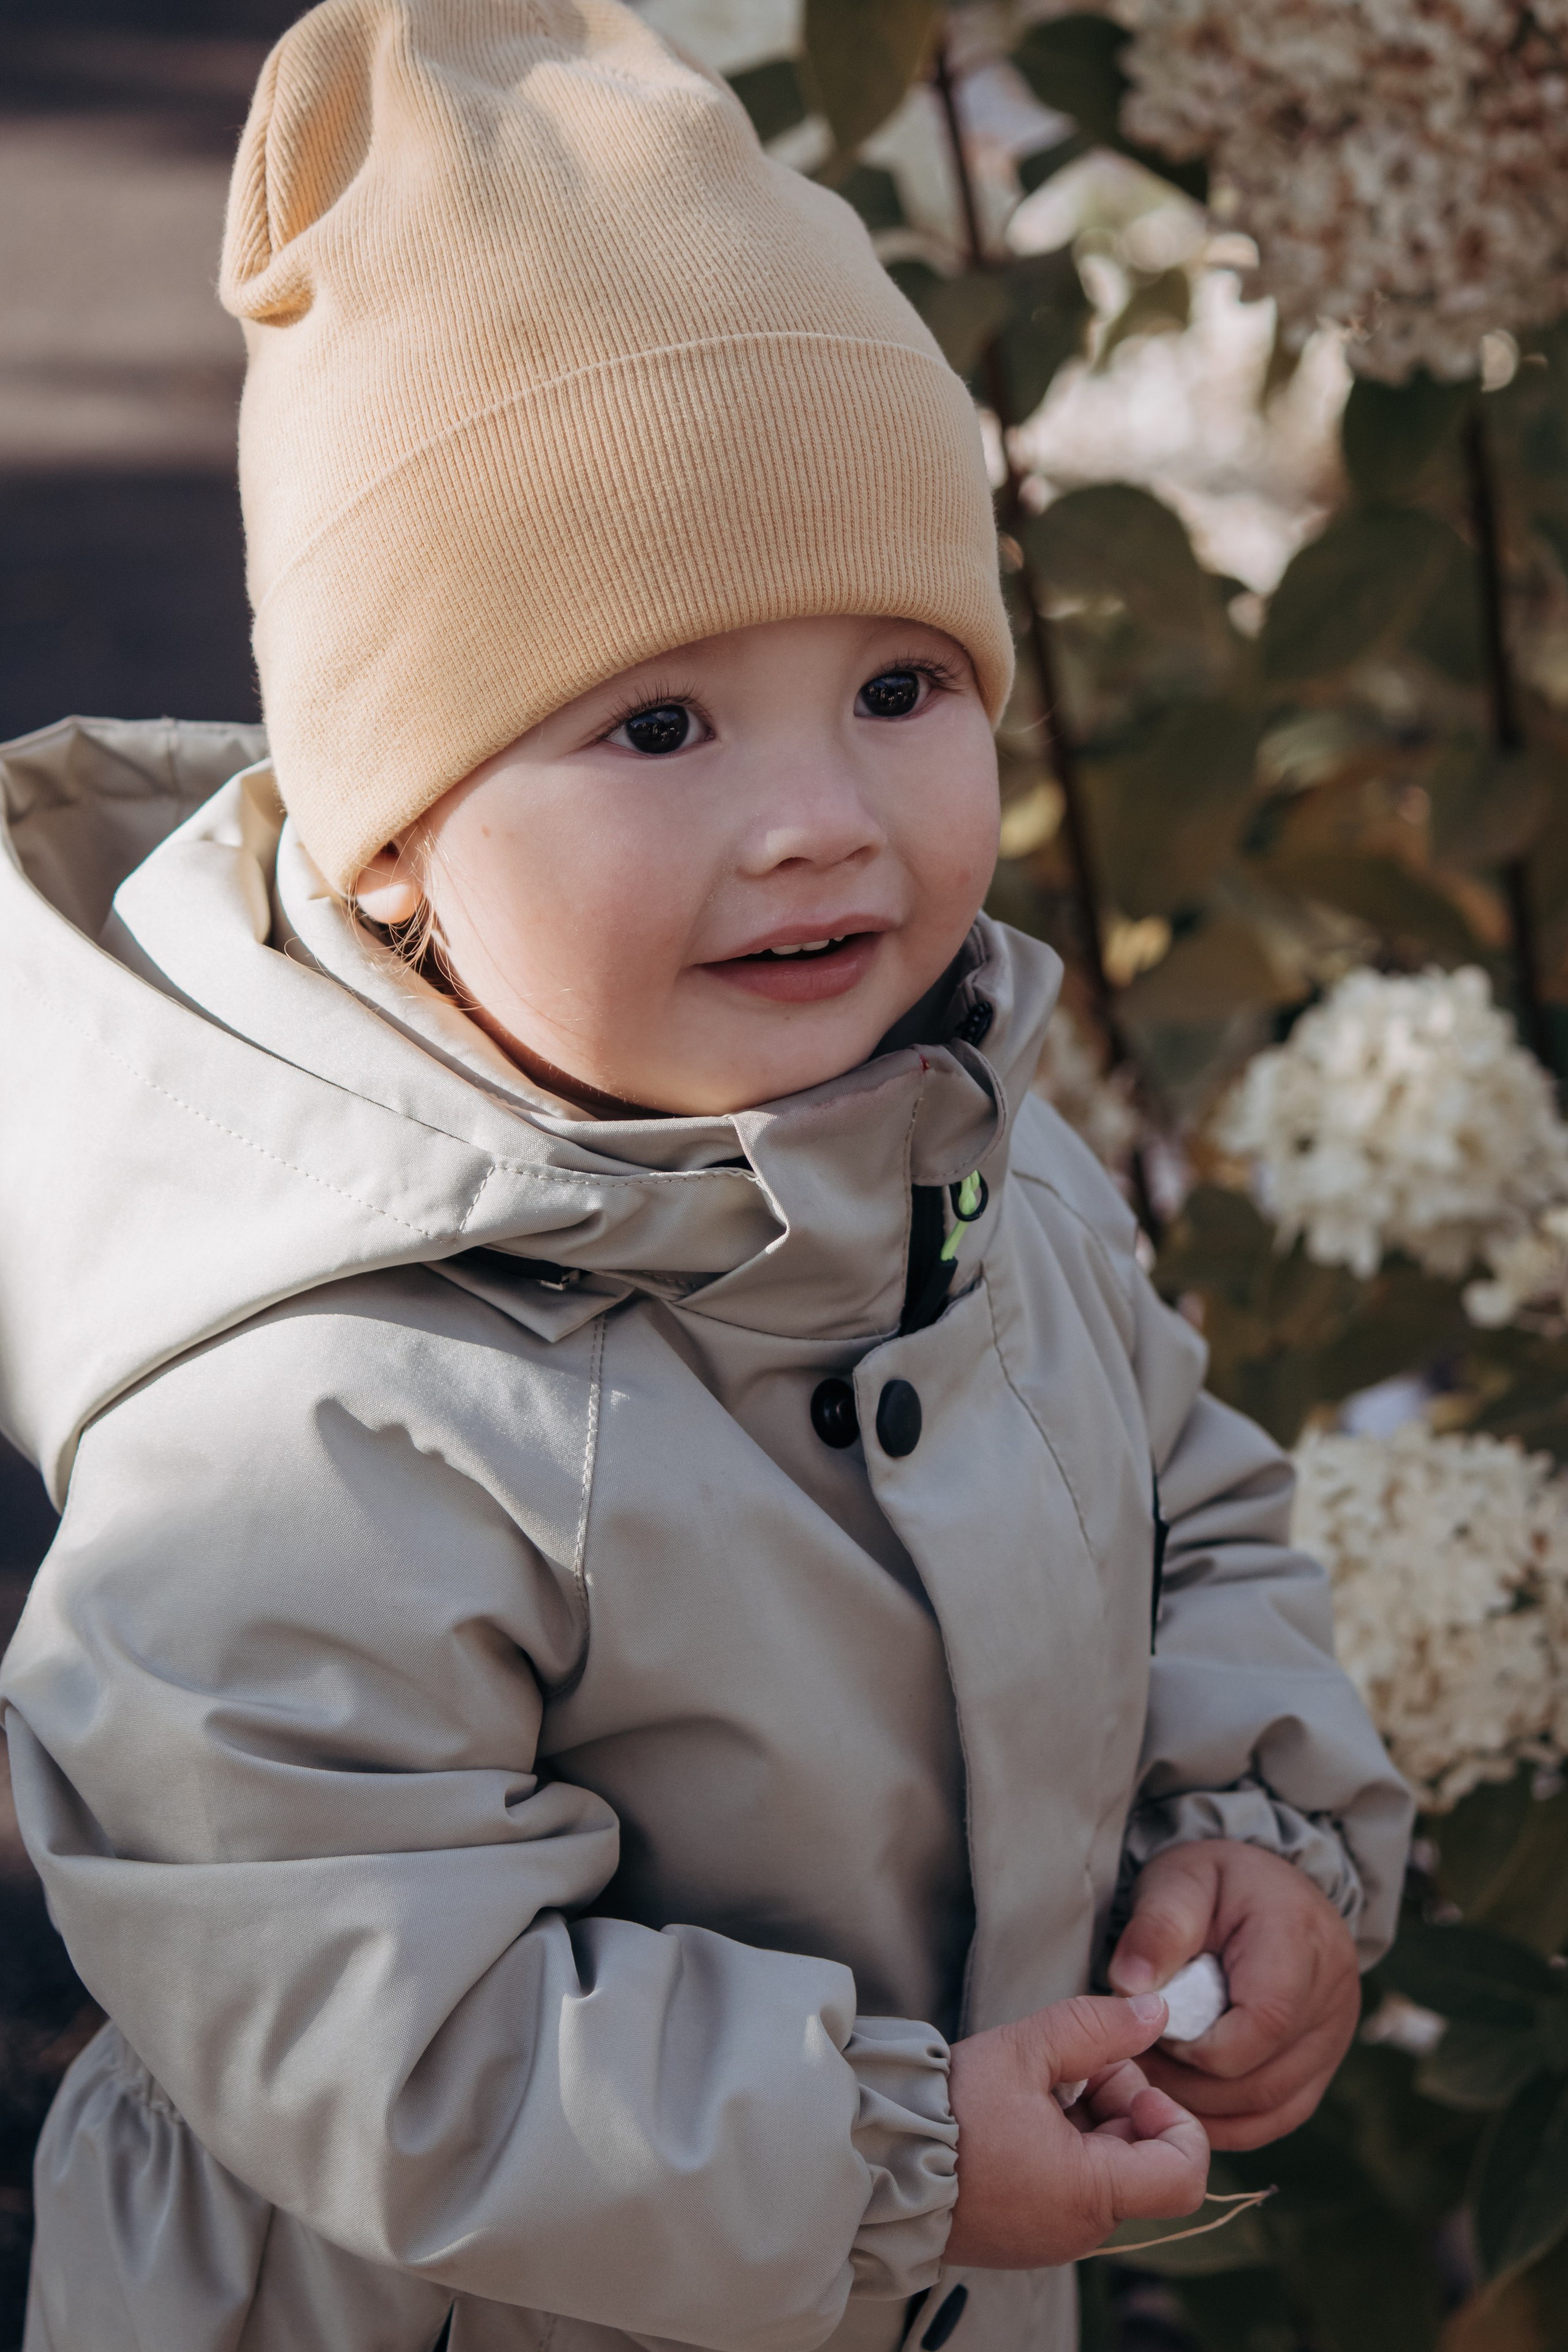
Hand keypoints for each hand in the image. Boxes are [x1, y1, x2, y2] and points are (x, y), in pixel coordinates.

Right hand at [944, 1992, 1208, 2268]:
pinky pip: (1072, 2188)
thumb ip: (1095, 2027)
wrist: (879, 2163)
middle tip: (1062, 2069)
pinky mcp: (1028, 2235)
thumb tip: (1155, 2012)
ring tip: (1031, 2090)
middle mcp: (1081, 2231)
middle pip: (1142, 2160)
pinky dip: (1061, 2148)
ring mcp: (1053, 2238)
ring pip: (1106, 2170)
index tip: (1127, 2081)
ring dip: (1086, 2121)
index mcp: (1089, 2196)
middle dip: (1116, 2102)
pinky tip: (1016, 2119)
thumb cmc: (949, 2112)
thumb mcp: (1024, 2051)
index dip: (1174, 2118)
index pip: (1184, 2173)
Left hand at [1108, 1839, 1359, 2150]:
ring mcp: (1335, 2036)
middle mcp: (1332, 1995)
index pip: (1264, 2021)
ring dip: (1203, 2108)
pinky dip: (1227, 2121)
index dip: (1199, 2045)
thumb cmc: (1214, 1882)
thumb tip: (1127, 1986)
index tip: (1149, 2031)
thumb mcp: (1180, 1880)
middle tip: (1134, 2064)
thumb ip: (1157, 1928)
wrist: (1264, 1889)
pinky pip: (1279, 2116)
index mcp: (1300, 1939)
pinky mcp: (1323, 2064)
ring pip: (1271, 2107)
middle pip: (1263, 2077)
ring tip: (1152, 2077)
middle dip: (1189, 2083)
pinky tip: (1183, 2102)